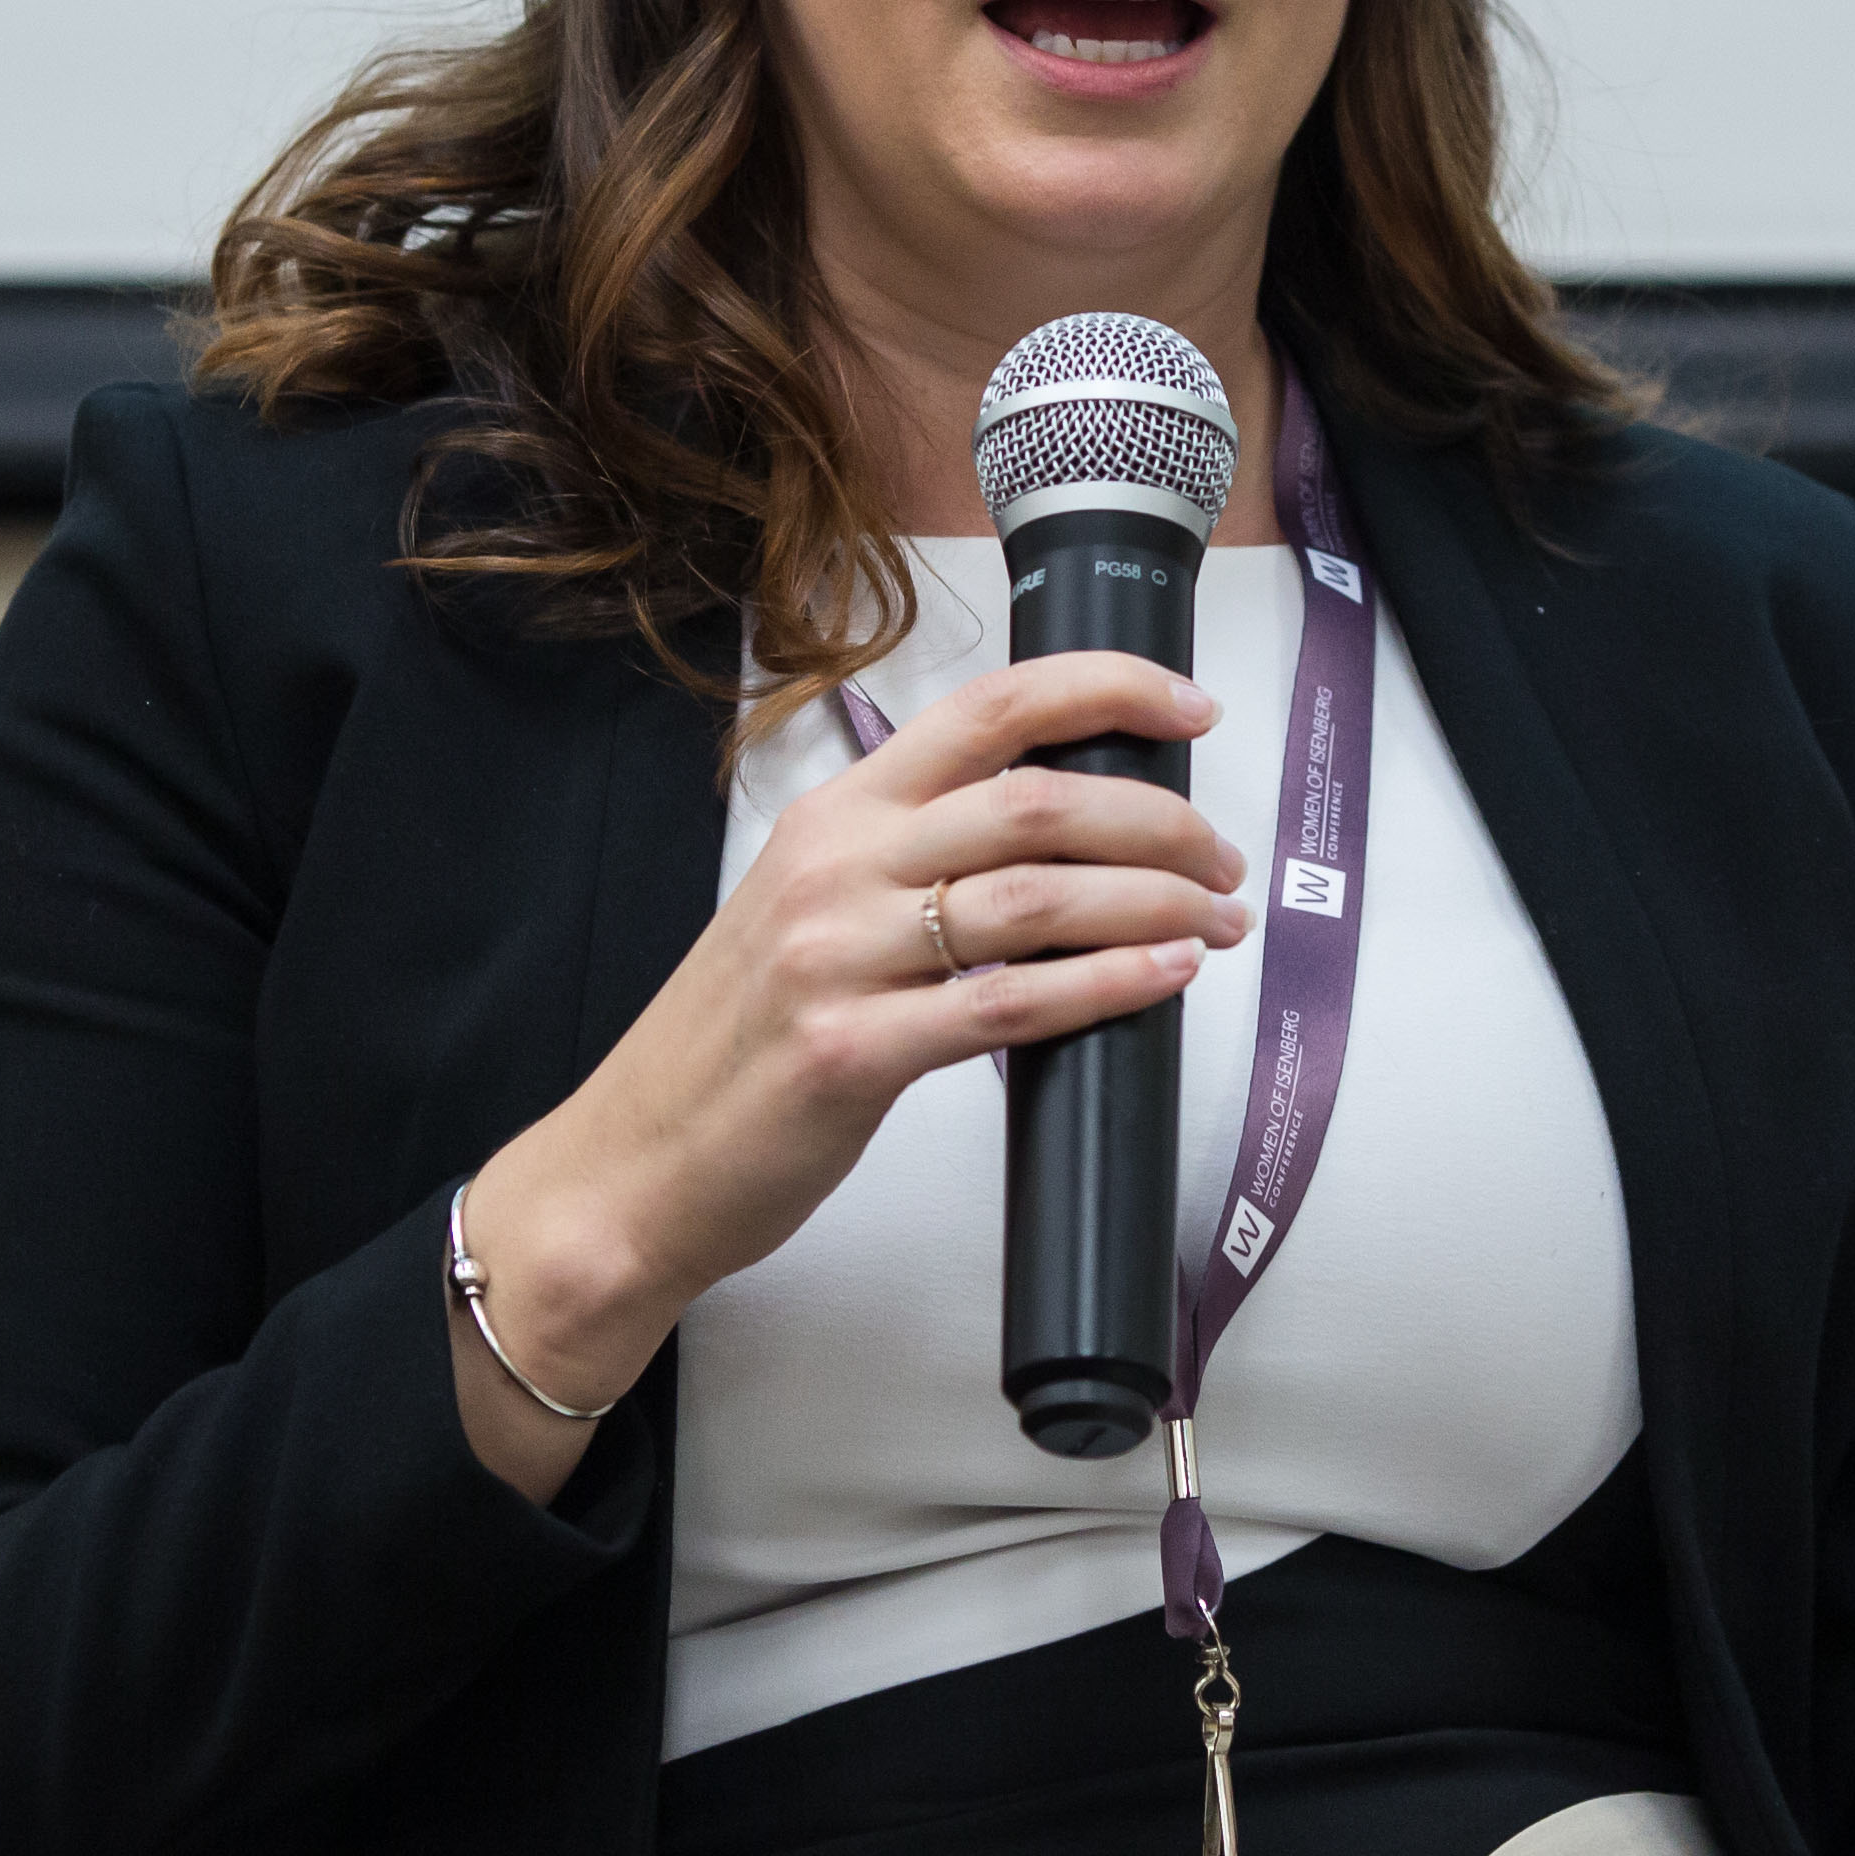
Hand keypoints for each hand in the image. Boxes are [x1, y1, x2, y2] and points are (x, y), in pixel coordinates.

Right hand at [445, 653, 1249, 1491]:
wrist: (634, 1165)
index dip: (1104, 691)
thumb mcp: (810, 912)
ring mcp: (836, 957)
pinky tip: (1162, 978)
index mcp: (833, 814)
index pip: (986, 709)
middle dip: (1158, 822)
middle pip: (1034, 801)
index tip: (1189, 710)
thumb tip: (1064, 840)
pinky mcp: (851, 1053)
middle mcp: (835, 867)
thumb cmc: (737, 1045)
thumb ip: (911, 862)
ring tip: (1214, 922)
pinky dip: (1106, 983)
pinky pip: (1009, 1006)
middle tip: (1220, 861)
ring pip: (1037, 897)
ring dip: (1154, 903)